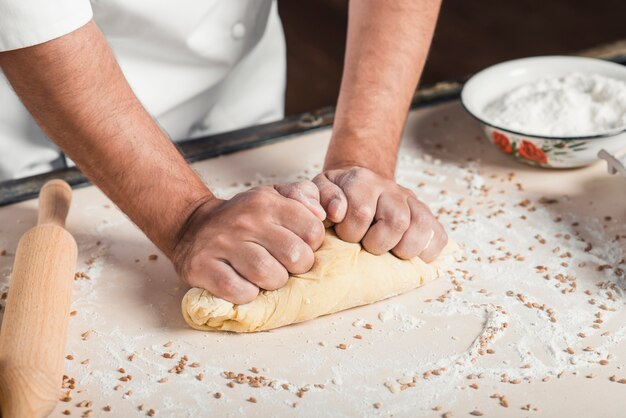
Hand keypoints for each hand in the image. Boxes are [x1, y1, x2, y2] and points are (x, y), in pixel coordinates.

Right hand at [172, 184, 324, 303]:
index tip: (299, 246)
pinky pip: (239, 291)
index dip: (311, 245)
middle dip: (295, 268)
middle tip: (284, 266)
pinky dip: (247, 294)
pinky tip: (244, 285)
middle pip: (294, 255)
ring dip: (273, 283)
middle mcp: (245, 221)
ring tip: (265, 276)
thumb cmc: (243, 217)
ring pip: (268, 275)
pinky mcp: (202, 267)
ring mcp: (222, 244)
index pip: (312, 229)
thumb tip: (323, 214)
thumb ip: (303, 196)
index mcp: (267, 202)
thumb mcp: (273, 196)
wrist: (193, 226)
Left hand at [312, 166, 446, 260]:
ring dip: (403, 249)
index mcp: (362, 181)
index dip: (350, 232)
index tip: (344, 235)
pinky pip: (438, 236)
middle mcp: (391, 188)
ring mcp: (411, 202)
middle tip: (367, 245)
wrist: (358, 183)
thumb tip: (335, 212)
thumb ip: (316, 197)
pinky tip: (410, 254)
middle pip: (397, 221)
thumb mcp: (319, 189)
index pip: (361, 212)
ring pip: (420, 228)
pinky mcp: (427, 215)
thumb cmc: (337, 195)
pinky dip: (427, 251)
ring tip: (389, 251)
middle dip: (378, 243)